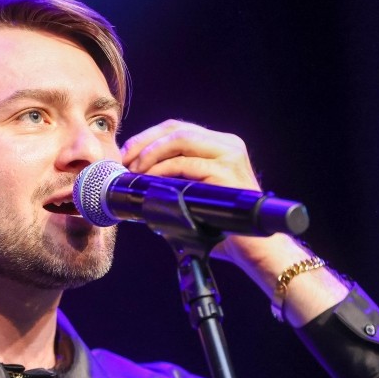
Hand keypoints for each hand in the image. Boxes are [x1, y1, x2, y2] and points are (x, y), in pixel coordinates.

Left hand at [121, 120, 346, 323]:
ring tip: (135, 170)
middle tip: (124, 160)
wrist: (254, 249)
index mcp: (221, 146)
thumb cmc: (223, 227)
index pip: (178, 128)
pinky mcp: (226, 172)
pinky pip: (185, 164)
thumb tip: (138, 180)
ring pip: (179, 139)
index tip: (127, 153)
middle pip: (176, 128)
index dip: (148, 137)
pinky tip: (149, 179)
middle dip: (144, 141)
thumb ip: (176, 181)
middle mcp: (228, 145)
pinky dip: (161, 169)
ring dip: (150, 153)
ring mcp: (229, 156)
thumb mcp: (196, 195)